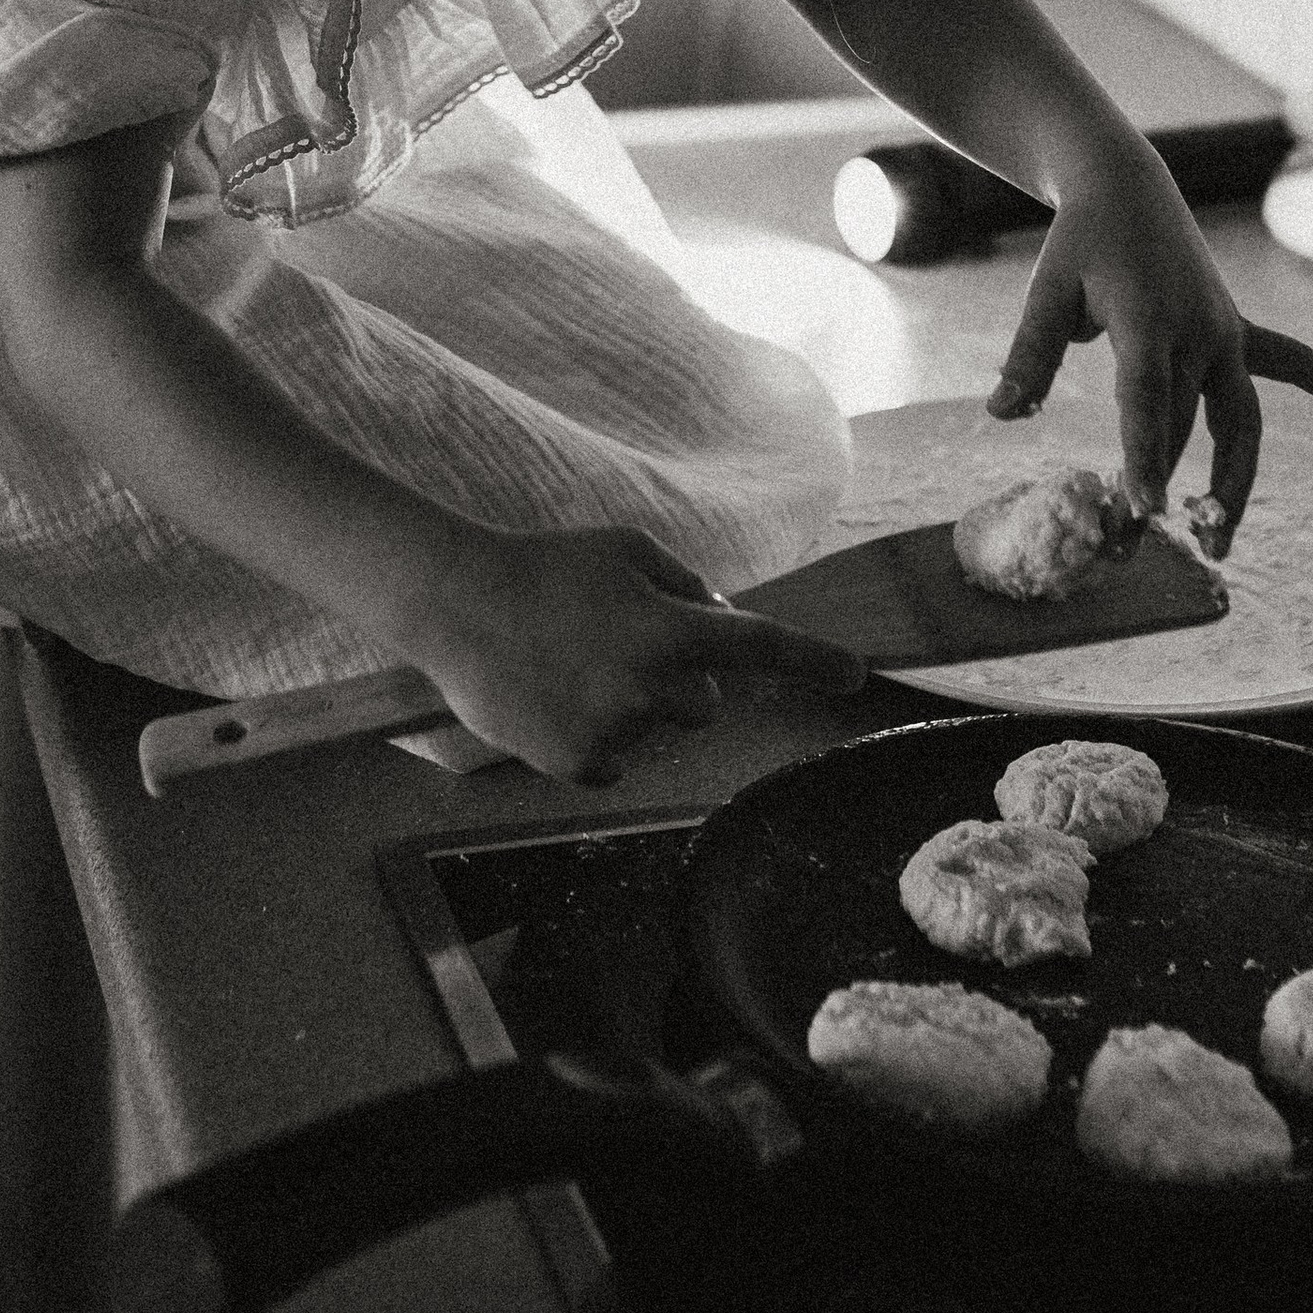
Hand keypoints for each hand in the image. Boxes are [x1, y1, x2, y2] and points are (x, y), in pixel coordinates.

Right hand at [405, 524, 867, 786]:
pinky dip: (597, 737)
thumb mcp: (625, 548)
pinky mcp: (576, 764)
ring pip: (655, 731)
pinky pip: (615, 762)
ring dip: (633, 706)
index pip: (759, 646)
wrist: (458, 603)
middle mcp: (650, 688)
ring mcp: (614, 731)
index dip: (812, 660)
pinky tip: (555, 697)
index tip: (854, 675)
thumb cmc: (548, 566)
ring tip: (572, 663)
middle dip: (682, 680)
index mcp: (669, 628)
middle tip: (624, 643)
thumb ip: (684, 585)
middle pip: (705, 703)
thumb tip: (718, 623)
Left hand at [985, 141, 1312, 549]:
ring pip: (1242, 420)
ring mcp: (1227, 333)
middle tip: (1129, 545)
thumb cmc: (1081, 242)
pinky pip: (1294, 365)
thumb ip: (1029, 353)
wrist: (1127, 188)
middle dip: (1160, 486)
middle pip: (1182, 425)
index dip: (1143, 454)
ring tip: (1219, 541)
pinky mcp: (1239, 333)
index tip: (1144, 508)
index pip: (1146, 399)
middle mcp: (1198, 330)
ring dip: (1235, 481)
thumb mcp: (1048, 290)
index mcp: (1146, 318)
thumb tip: (1001, 414)